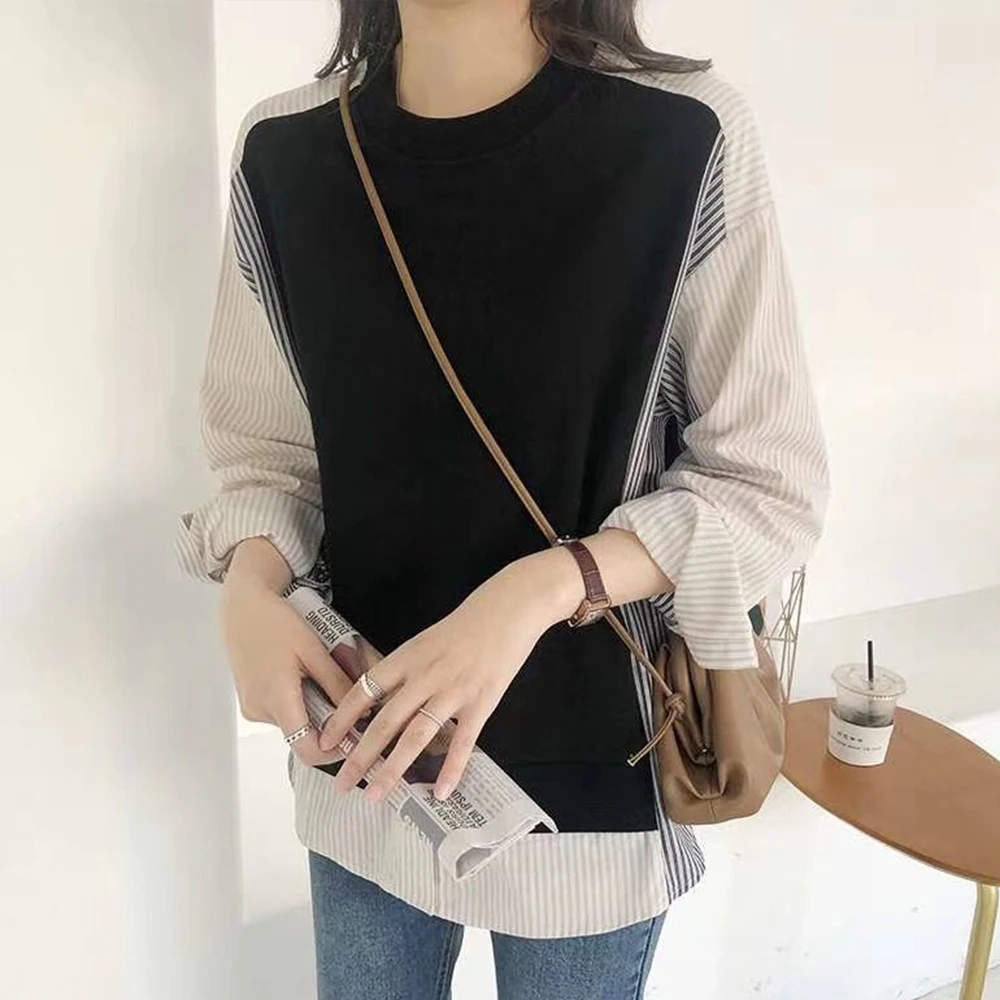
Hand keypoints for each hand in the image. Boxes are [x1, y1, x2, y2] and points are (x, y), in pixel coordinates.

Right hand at [221, 540, 353, 766]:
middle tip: (348, 696)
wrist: (242, 607)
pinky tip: (305, 676)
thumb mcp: (314, 651)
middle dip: (330, 722)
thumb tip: (363, 712)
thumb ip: (338, 684)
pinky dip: (300, 702)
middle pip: (303, 735)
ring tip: (324, 676)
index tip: (356, 738)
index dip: (335, 750)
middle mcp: (260, 710)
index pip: (307, 749)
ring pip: (294, 723)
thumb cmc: (276, 623)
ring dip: (315, 709)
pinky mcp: (251, 701)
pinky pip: (282, 712)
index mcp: (277, 699)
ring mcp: (253, 707)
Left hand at [318, 548, 582, 801]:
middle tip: (342, 784)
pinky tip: (441, 792)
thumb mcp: (426, 640)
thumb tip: (381, 700)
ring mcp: (453, 691)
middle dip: (360, 756)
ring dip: (393, 769)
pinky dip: (451, 769)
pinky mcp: (481, 702)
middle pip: (385, 721)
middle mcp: (424, 676)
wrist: (509, 608)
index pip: (364, 691)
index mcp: (407, 657)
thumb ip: (406, 669)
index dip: (342, 718)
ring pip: (416, 736)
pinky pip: (463, 742)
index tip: (325, 741)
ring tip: (376, 795)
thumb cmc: (466, 623)